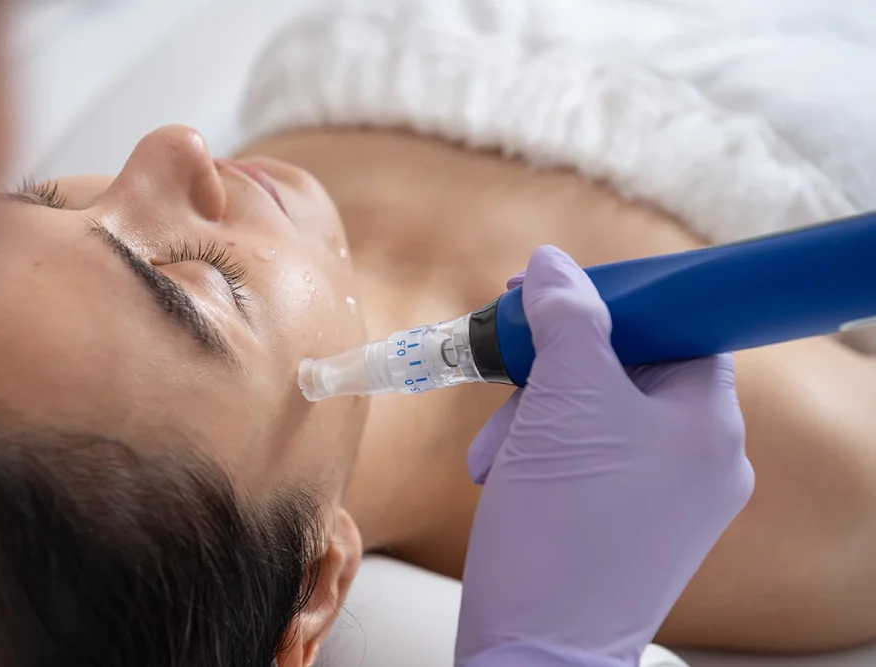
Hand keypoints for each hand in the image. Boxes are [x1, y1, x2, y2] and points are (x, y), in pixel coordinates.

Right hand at [456, 246, 753, 665]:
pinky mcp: (629, 524)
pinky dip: (541, 451)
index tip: (556, 291)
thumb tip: (553, 264)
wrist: (536, 651)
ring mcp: (666, 497)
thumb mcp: (563, 401)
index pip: (680, 326)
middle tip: (508, 364)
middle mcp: (700, 459)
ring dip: (536, 414)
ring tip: (494, 450)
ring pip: (598, 414)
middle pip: (628, 368)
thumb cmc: (561, 527)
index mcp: (708, 422)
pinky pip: (589, 458)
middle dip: (554, 368)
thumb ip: (566, 319)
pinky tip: (501, 470)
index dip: (618, 299)